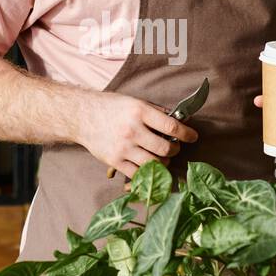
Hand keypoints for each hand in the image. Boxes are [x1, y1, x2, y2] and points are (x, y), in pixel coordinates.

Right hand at [77, 91, 198, 179]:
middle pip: (165, 148)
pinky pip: (138, 173)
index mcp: (139, 112)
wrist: (82, 116)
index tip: (193, 137)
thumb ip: (155, 112)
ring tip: (162, 157)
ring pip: (154, 163)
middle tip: (174, 148)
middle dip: (174, 150)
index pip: (171, 126)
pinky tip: (149, 166)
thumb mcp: (134, 102)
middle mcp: (132, 130)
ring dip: (163, 162)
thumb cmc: (110, 107)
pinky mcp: (115, 161)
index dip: (187, 133)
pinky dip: (147, 172)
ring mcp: (123, 148)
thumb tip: (179, 120)